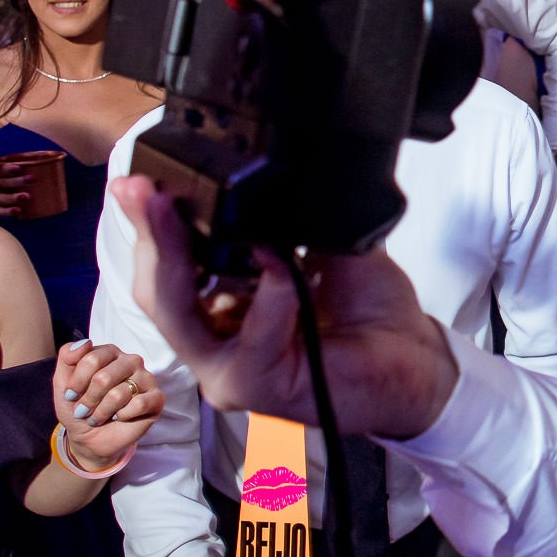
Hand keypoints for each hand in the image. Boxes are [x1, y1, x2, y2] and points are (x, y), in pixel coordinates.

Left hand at [53, 338, 160, 467]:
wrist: (88, 438)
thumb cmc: (77, 407)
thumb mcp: (62, 382)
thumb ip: (67, 356)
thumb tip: (86, 342)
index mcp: (110, 353)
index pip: (91, 359)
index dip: (77, 382)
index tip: (70, 395)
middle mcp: (131, 361)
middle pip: (103, 377)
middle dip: (88, 400)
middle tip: (83, 410)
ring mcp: (146, 378)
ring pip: (118, 394)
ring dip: (101, 412)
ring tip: (98, 417)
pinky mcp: (156, 398)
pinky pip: (138, 404)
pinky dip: (122, 416)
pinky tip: (119, 417)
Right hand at [110, 175, 457, 437]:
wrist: (416, 359)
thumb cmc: (370, 311)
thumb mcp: (324, 243)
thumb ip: (285, 214)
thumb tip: (259, 166)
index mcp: (220, 305)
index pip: (167, 266)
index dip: (151, 224)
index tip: (140, 182)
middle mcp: (214, 341)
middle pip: (158, 290)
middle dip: (149, 235)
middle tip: (143, 191)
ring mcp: (229, 370)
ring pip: (180, 317)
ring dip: (182, 258)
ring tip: (178, 210)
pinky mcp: (257, 390)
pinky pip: (250, 343)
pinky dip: (266, 299)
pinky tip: (280, 267)